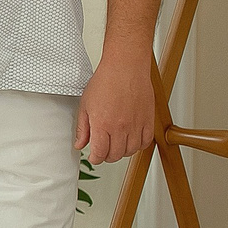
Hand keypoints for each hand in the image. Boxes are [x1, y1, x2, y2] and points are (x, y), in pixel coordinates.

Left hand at [79, 45, 159, 164]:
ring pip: (130, 151)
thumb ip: (83, 128)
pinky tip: (131, 140)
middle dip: (107, 157)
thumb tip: (80, 144)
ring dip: (122, 152)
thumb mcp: (85, 105)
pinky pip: (145, 142)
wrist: (125, 68)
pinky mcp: (148, 120)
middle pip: (115, 155)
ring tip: (116, 145)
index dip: (95, 159)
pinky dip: (138, 145)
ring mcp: (136, 125)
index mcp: (102, 124)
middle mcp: (120, 128)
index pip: (99, 153)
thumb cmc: (105, 82)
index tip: (94, 157)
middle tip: (103, 152)